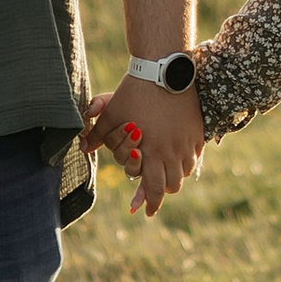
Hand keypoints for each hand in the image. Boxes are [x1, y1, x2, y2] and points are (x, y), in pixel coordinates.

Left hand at [82, 72, 204, 214]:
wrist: (163, 68)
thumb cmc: (134, 92)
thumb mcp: (111, 113)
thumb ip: (97, 135)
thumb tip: (82, 148)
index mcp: (151, 152)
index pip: (154, 189)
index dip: (151, 204)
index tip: (146, 212)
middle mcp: (173, 151)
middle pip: (173, 185)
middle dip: (163, 191)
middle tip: (155, 190)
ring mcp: (188, 141)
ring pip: (185, 171)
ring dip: (174, 175)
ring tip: (164, 170)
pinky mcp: (198, 130)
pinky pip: (195, 154)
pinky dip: (186, 159)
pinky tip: (177, 153)